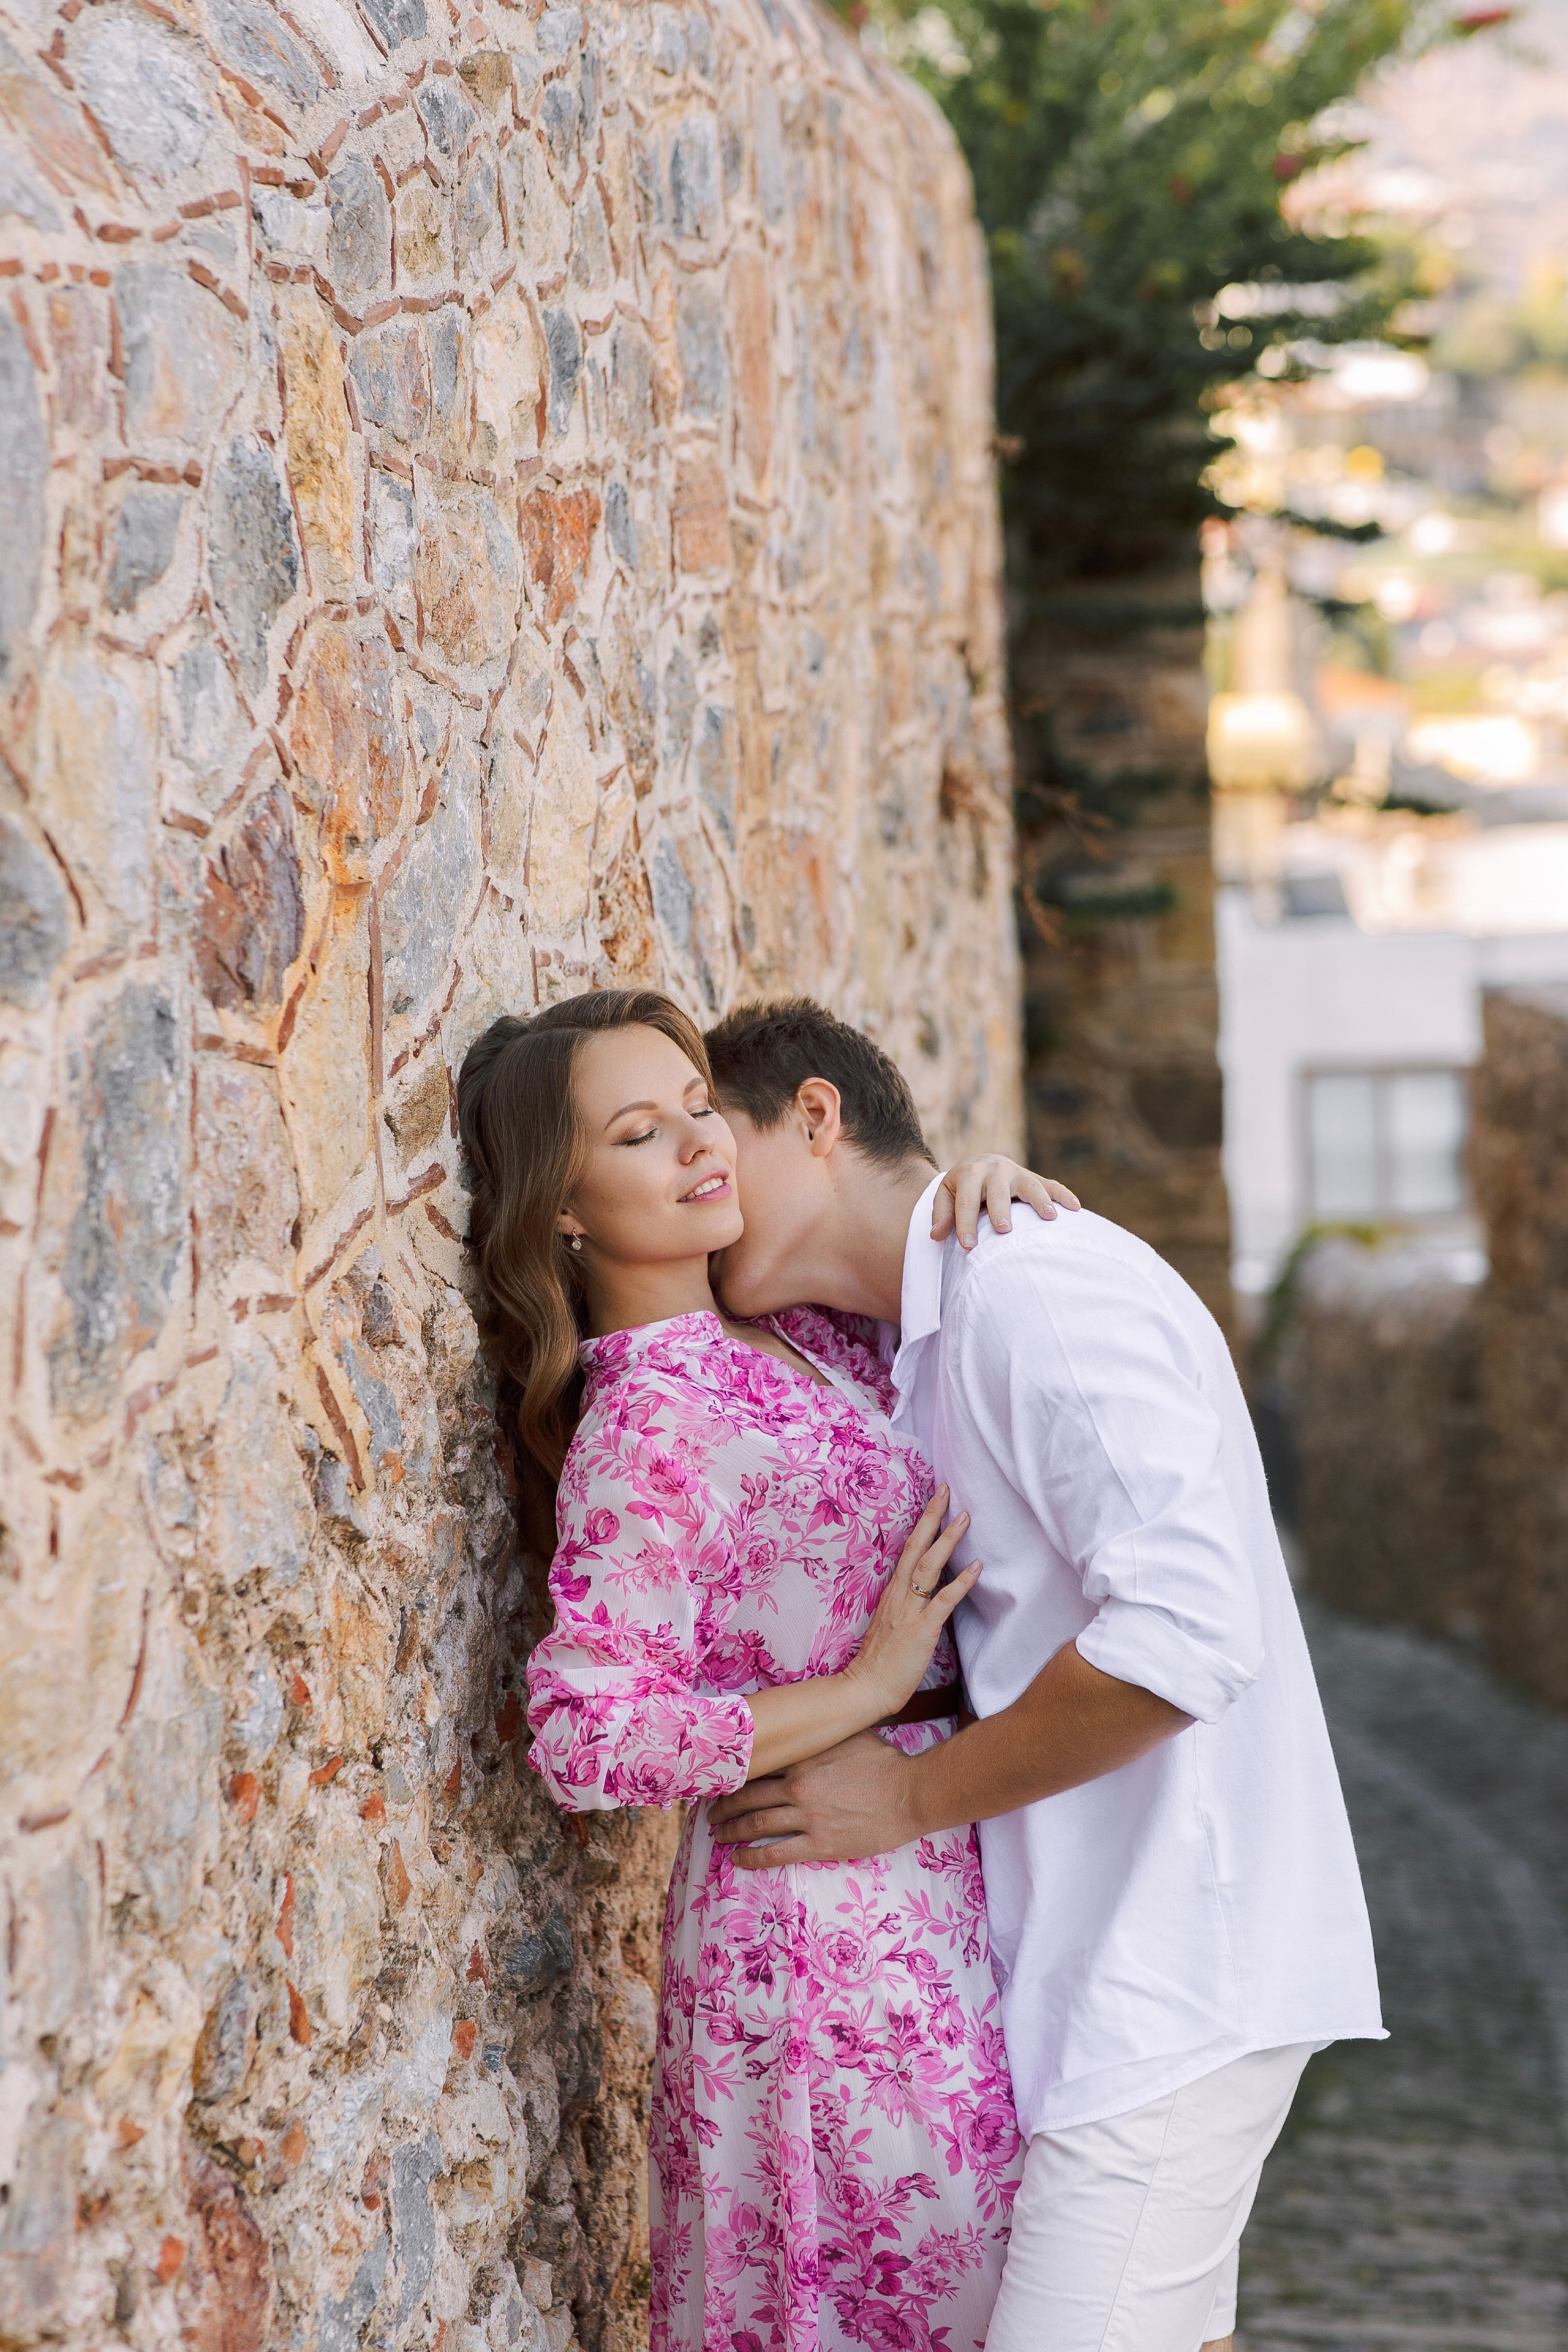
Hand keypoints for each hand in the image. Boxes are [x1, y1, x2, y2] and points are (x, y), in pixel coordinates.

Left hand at [709, 1728, 918, 1867]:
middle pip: (748, 1796)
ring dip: (731, 1830)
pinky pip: (776, 1853)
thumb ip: (821, 1735)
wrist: (910, 1793)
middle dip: (723, 1805)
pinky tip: (739, 1860)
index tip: (720, 1780)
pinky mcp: (821, 1844)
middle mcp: (798, 1786)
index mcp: (803, 1758)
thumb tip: (803, 1726)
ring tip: (718, 1835)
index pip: (757, 1767)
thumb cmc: (885, 1762)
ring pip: (755, 1824)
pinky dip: (752, 1857)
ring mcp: (808, 1816)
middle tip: (709, 1812)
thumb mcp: (849, 1736)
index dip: (734, 1776)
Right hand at [842, 1485, 978, 1719]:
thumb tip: (926, 1589)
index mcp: (892, 1591)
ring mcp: (909, 1611)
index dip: (922, 1522)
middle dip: (932, 1517)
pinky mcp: (921, 1630)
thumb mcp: (892, 1622)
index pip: (907, 1548)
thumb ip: (907, 1603)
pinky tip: (977, 1567)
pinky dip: (961, 1582)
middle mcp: (899, 1595)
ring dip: (948, 1540)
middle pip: (915, 1547)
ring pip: (929, 1567)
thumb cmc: (880, 1660)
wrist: (865, 1687)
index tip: (935, 1498)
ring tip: (965, 1517)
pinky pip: (943, 1601)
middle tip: (946, 1490)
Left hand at [934, 1156, 1080, 1251]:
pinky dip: (1064, 1195)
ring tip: (1050, 1217)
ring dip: (1040, 1200)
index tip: (968, 1247)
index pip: (966, 1201)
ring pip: (1031, 1184)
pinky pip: (1052, 1184)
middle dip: (1000, 1210)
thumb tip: (936, 1236)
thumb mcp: (946, 1195)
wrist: (979, 1164)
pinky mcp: (1034, 1177)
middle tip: (1003, 1229)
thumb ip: (941, 1215)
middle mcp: (995, 1169)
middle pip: (997, 1191)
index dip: (965, 1224)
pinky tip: (1075, 1208)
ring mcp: (1017, 1172)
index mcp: (970, 1174)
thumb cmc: (961, 1188)